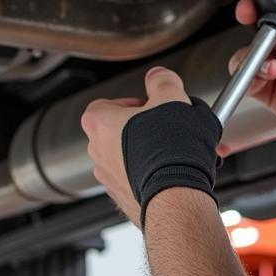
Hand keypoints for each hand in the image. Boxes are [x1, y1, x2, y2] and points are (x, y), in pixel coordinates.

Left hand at [81, 66, 190, 225]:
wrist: (177, 193)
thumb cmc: (170, 148)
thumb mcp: (172, 97)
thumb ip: (162, 80)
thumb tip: (159, 76)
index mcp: (99, 122)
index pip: (108, 104)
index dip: (135, 103)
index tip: (154, 106)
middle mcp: (97, 152)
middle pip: (119, 132)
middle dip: (146, 129)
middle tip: (170, 128)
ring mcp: (110, 178)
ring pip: (129, 158)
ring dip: (150, 153)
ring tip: (178, 151)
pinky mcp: (125, 198)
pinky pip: (138, 180)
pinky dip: (154, 175)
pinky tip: (175, 170)